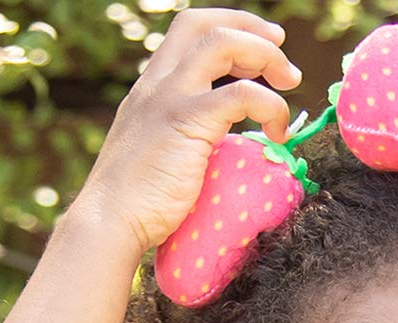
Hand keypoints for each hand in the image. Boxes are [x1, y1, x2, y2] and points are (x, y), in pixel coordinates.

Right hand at [68, 8, 303, 256]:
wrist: (108, 224)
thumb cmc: (134, 207)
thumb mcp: (155, 158)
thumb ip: (179, 141)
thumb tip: (214, 155)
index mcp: (150, 89)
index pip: (189, 33)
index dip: (229, 28)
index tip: (260, 48)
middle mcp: (157, 84)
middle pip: (204, 24)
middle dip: (251, 29)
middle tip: (282, 58)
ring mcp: (170, 99)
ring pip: (224, 43)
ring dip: (265, 56)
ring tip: (288, 84)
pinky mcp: (187, 122)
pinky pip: (242, 94)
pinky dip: (271, 106)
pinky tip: (278, 132)